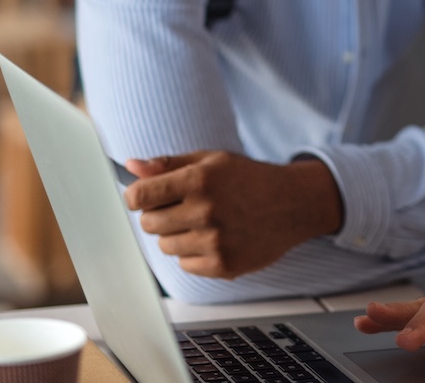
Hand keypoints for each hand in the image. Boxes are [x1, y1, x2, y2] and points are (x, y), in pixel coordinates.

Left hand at [123, 151, 342, 278]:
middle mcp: (206, 210)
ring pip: (165, 246)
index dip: (136, 196)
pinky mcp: (224, 265)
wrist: (293, 204)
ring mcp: (215, 241)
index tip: (145, 196)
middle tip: (184, 207)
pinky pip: (185, 265)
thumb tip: (131, 166)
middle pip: (148, 223)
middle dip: (158, 215)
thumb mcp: (211, 160)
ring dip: (177, 235)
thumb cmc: (249, 179)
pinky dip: (194, 254)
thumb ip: (168, 164)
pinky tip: (216, 238)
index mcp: (199, 179)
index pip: (138, 196)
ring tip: (204, 222)